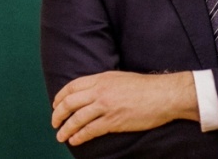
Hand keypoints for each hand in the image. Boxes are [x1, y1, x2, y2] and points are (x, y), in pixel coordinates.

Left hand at [52, 70, 197, 145]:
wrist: (163, 95)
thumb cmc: (145, 87)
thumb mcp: (120, 78)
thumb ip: (104, 84)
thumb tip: (92, 92)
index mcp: (101, 78)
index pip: (72, 86)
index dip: (60, 97)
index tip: (55, 104)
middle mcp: (100, 91)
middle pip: (70, 102)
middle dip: (58, 114)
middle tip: (55, 122)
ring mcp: (106, 106)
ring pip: (77, 118)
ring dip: (65, 128)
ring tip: (60, 135)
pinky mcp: (113, 121)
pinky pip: (90, 130)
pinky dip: (79, 136)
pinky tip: (75, 140)